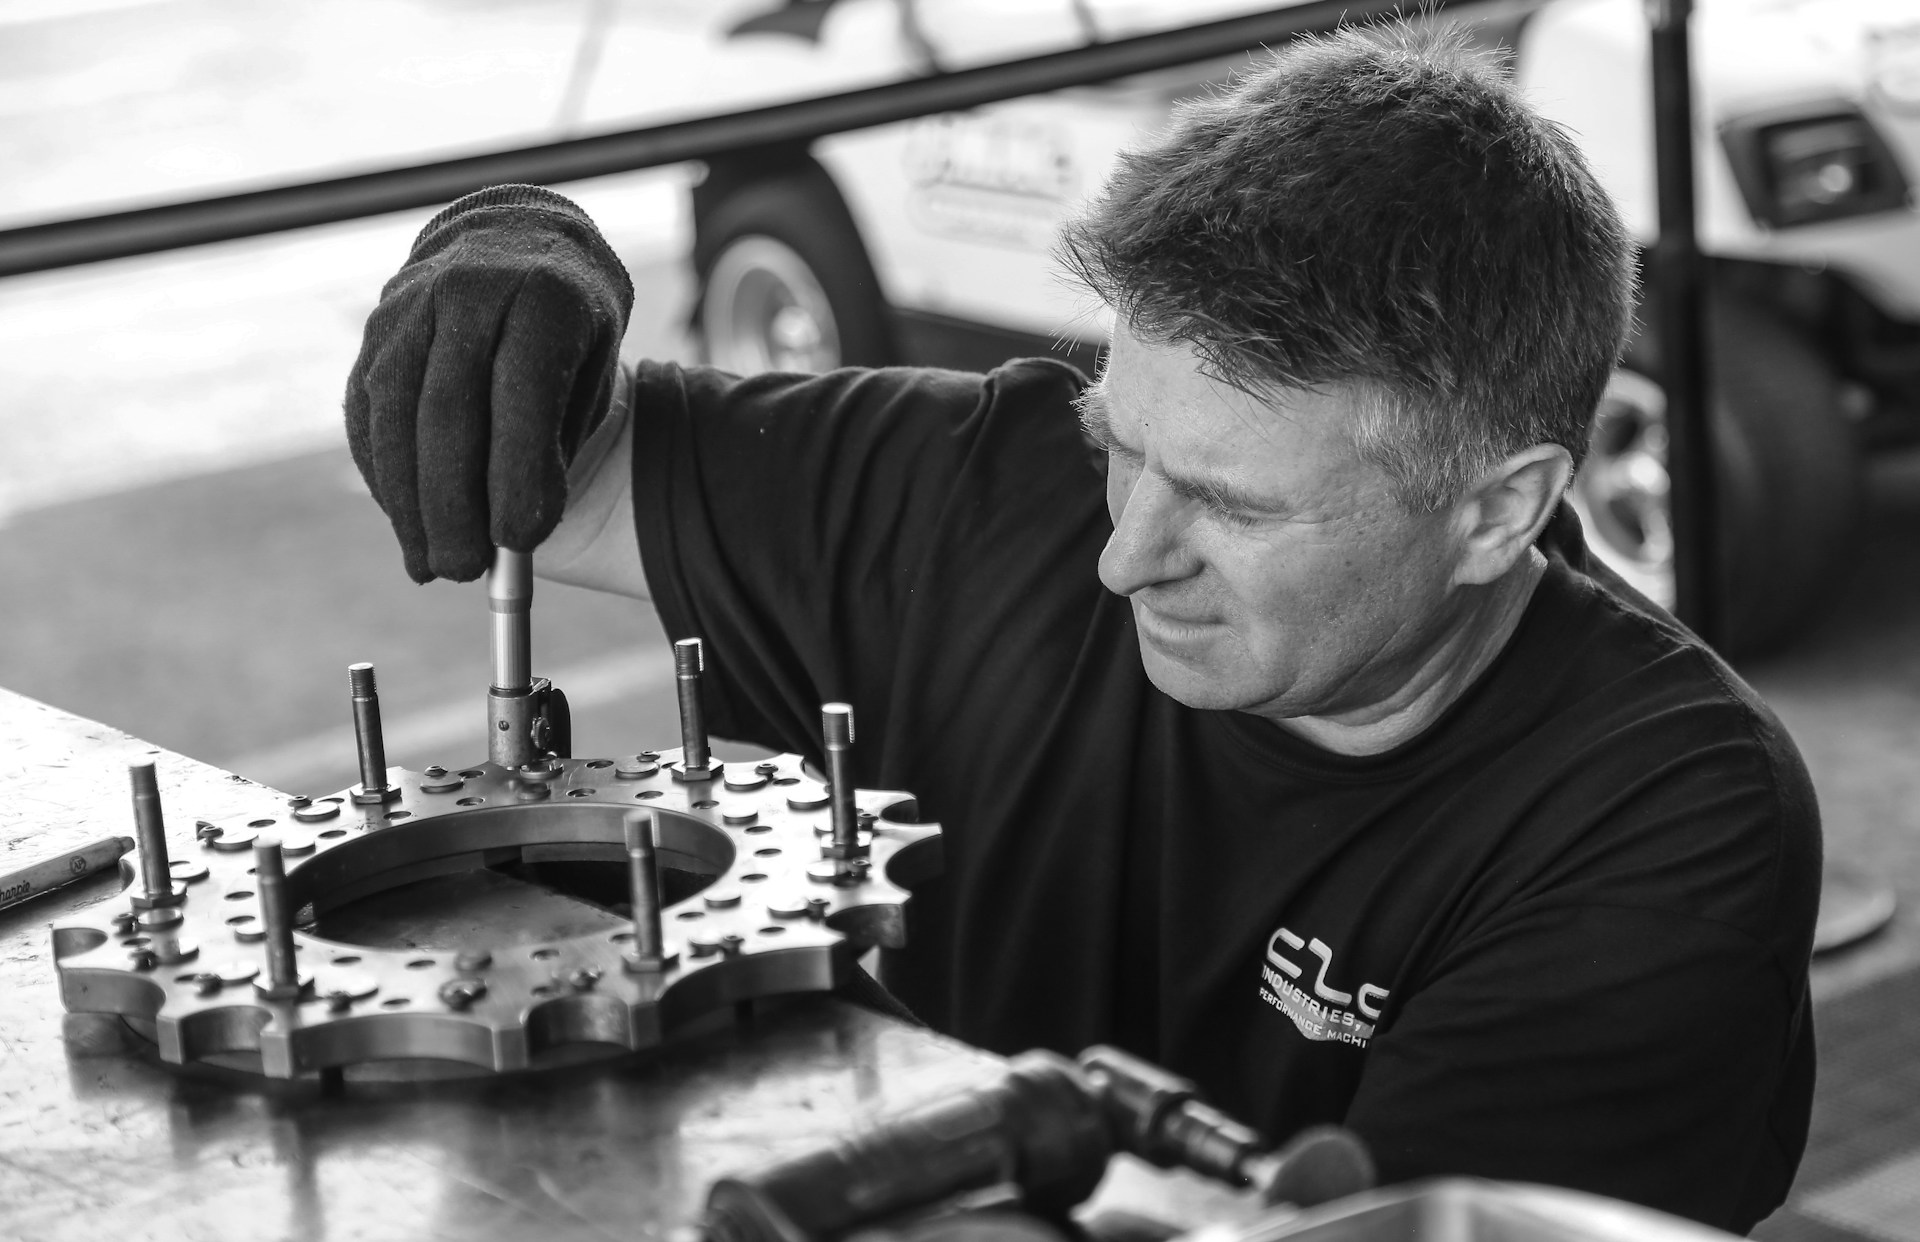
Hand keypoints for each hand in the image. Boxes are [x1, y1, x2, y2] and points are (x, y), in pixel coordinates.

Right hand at [345, 184, 633, 582]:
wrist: (518, 242)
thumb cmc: (570, 331)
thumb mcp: (593, 370)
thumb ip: (557, 441)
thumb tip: (511, 534)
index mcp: (543, 297)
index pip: (521, 391)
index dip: (517, 471)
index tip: (522, 540)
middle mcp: (469, 292)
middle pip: (447, 410)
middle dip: (453, 503)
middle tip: (465, 570)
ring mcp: (411, 306)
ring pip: (395, 415)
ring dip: (408, 502)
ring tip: (433, 565)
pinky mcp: (375, 331)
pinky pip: (368, 413)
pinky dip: (384, 477)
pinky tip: (406, 525)